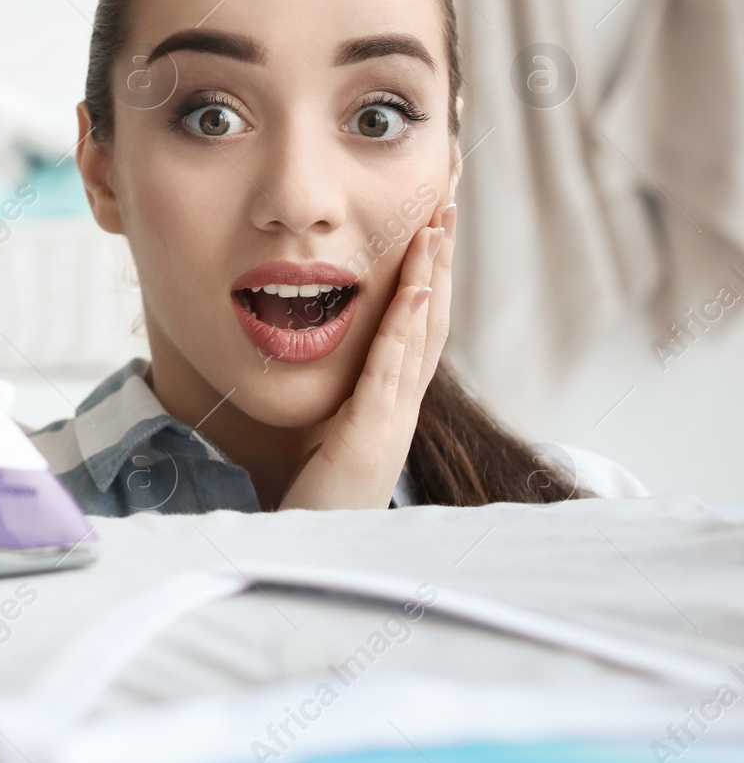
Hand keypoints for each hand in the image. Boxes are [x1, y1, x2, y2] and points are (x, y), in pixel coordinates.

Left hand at [278, 202, 456, 510]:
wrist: (315, 555)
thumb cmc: (319, 502)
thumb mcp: (331, 438)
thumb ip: (340, 400)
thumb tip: (332, 365)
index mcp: (391, 404)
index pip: (417, 328)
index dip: (428, 278)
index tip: (432, 229)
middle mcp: (402, 408)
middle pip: (430, 322)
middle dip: (439, 263)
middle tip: (447, 207)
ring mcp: (391, 422)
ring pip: (419, 338)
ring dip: (429, 281)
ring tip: (435, 230)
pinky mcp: (369, 439)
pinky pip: (391, 373)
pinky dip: (403, 329)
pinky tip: (412, 291)